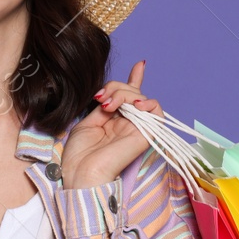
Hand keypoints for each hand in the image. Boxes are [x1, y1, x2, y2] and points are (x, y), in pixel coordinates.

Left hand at [61, 60, 156, 189]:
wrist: (81, 174)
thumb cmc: (79, 155)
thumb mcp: (88, 123)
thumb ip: (104, 107)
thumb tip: (113, 93)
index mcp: (114, 121)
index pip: (129, 96)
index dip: (135, 79)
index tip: (140, 64)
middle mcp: (128, 123)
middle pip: (132, 93)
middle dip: (116, 87)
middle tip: (101, 100)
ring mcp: (137, 128)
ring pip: (141, 99)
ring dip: (125, 94)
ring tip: (110, 105)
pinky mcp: (145, 135)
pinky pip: (158, 113)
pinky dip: (149, 103)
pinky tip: (134, 105)